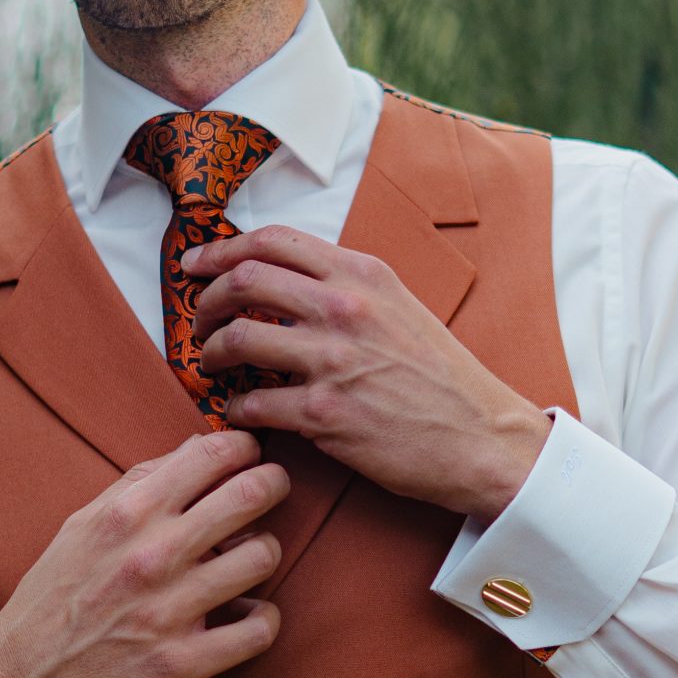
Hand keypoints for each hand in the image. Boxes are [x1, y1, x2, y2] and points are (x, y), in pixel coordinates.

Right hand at [0, 428, 287, 677]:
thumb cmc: (51, 601)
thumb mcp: (81, 527)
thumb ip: (137, 486)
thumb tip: (193, 447)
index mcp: (126, 515)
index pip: (212, 453)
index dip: (245, 448)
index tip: (250, 456)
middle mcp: (151, 555)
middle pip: (252, 494)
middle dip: (273, 485)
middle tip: (272, 492)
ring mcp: (169, 611)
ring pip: (262, 557)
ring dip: (263, 555)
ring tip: (246, 564)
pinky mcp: (182, 664)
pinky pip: (258, 630)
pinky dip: (261, 620)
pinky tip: (245, 617)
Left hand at [186, 227, 550, 520]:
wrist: (480, 437)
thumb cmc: (440, 377)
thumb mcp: (399, 307)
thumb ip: (347, 287)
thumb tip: (283, 280)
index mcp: (362, 274)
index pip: (273, 241)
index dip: (222, 250)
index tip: (197, 266)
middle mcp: (345, 307)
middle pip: (243, 281)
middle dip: (206, 302)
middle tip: (200, 323)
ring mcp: (333, 359)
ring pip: (238, 339)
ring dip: (211, 354)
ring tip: (211, 366)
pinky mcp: (325, 413)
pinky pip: (252, 403)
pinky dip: (234, 409)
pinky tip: (239, 413)